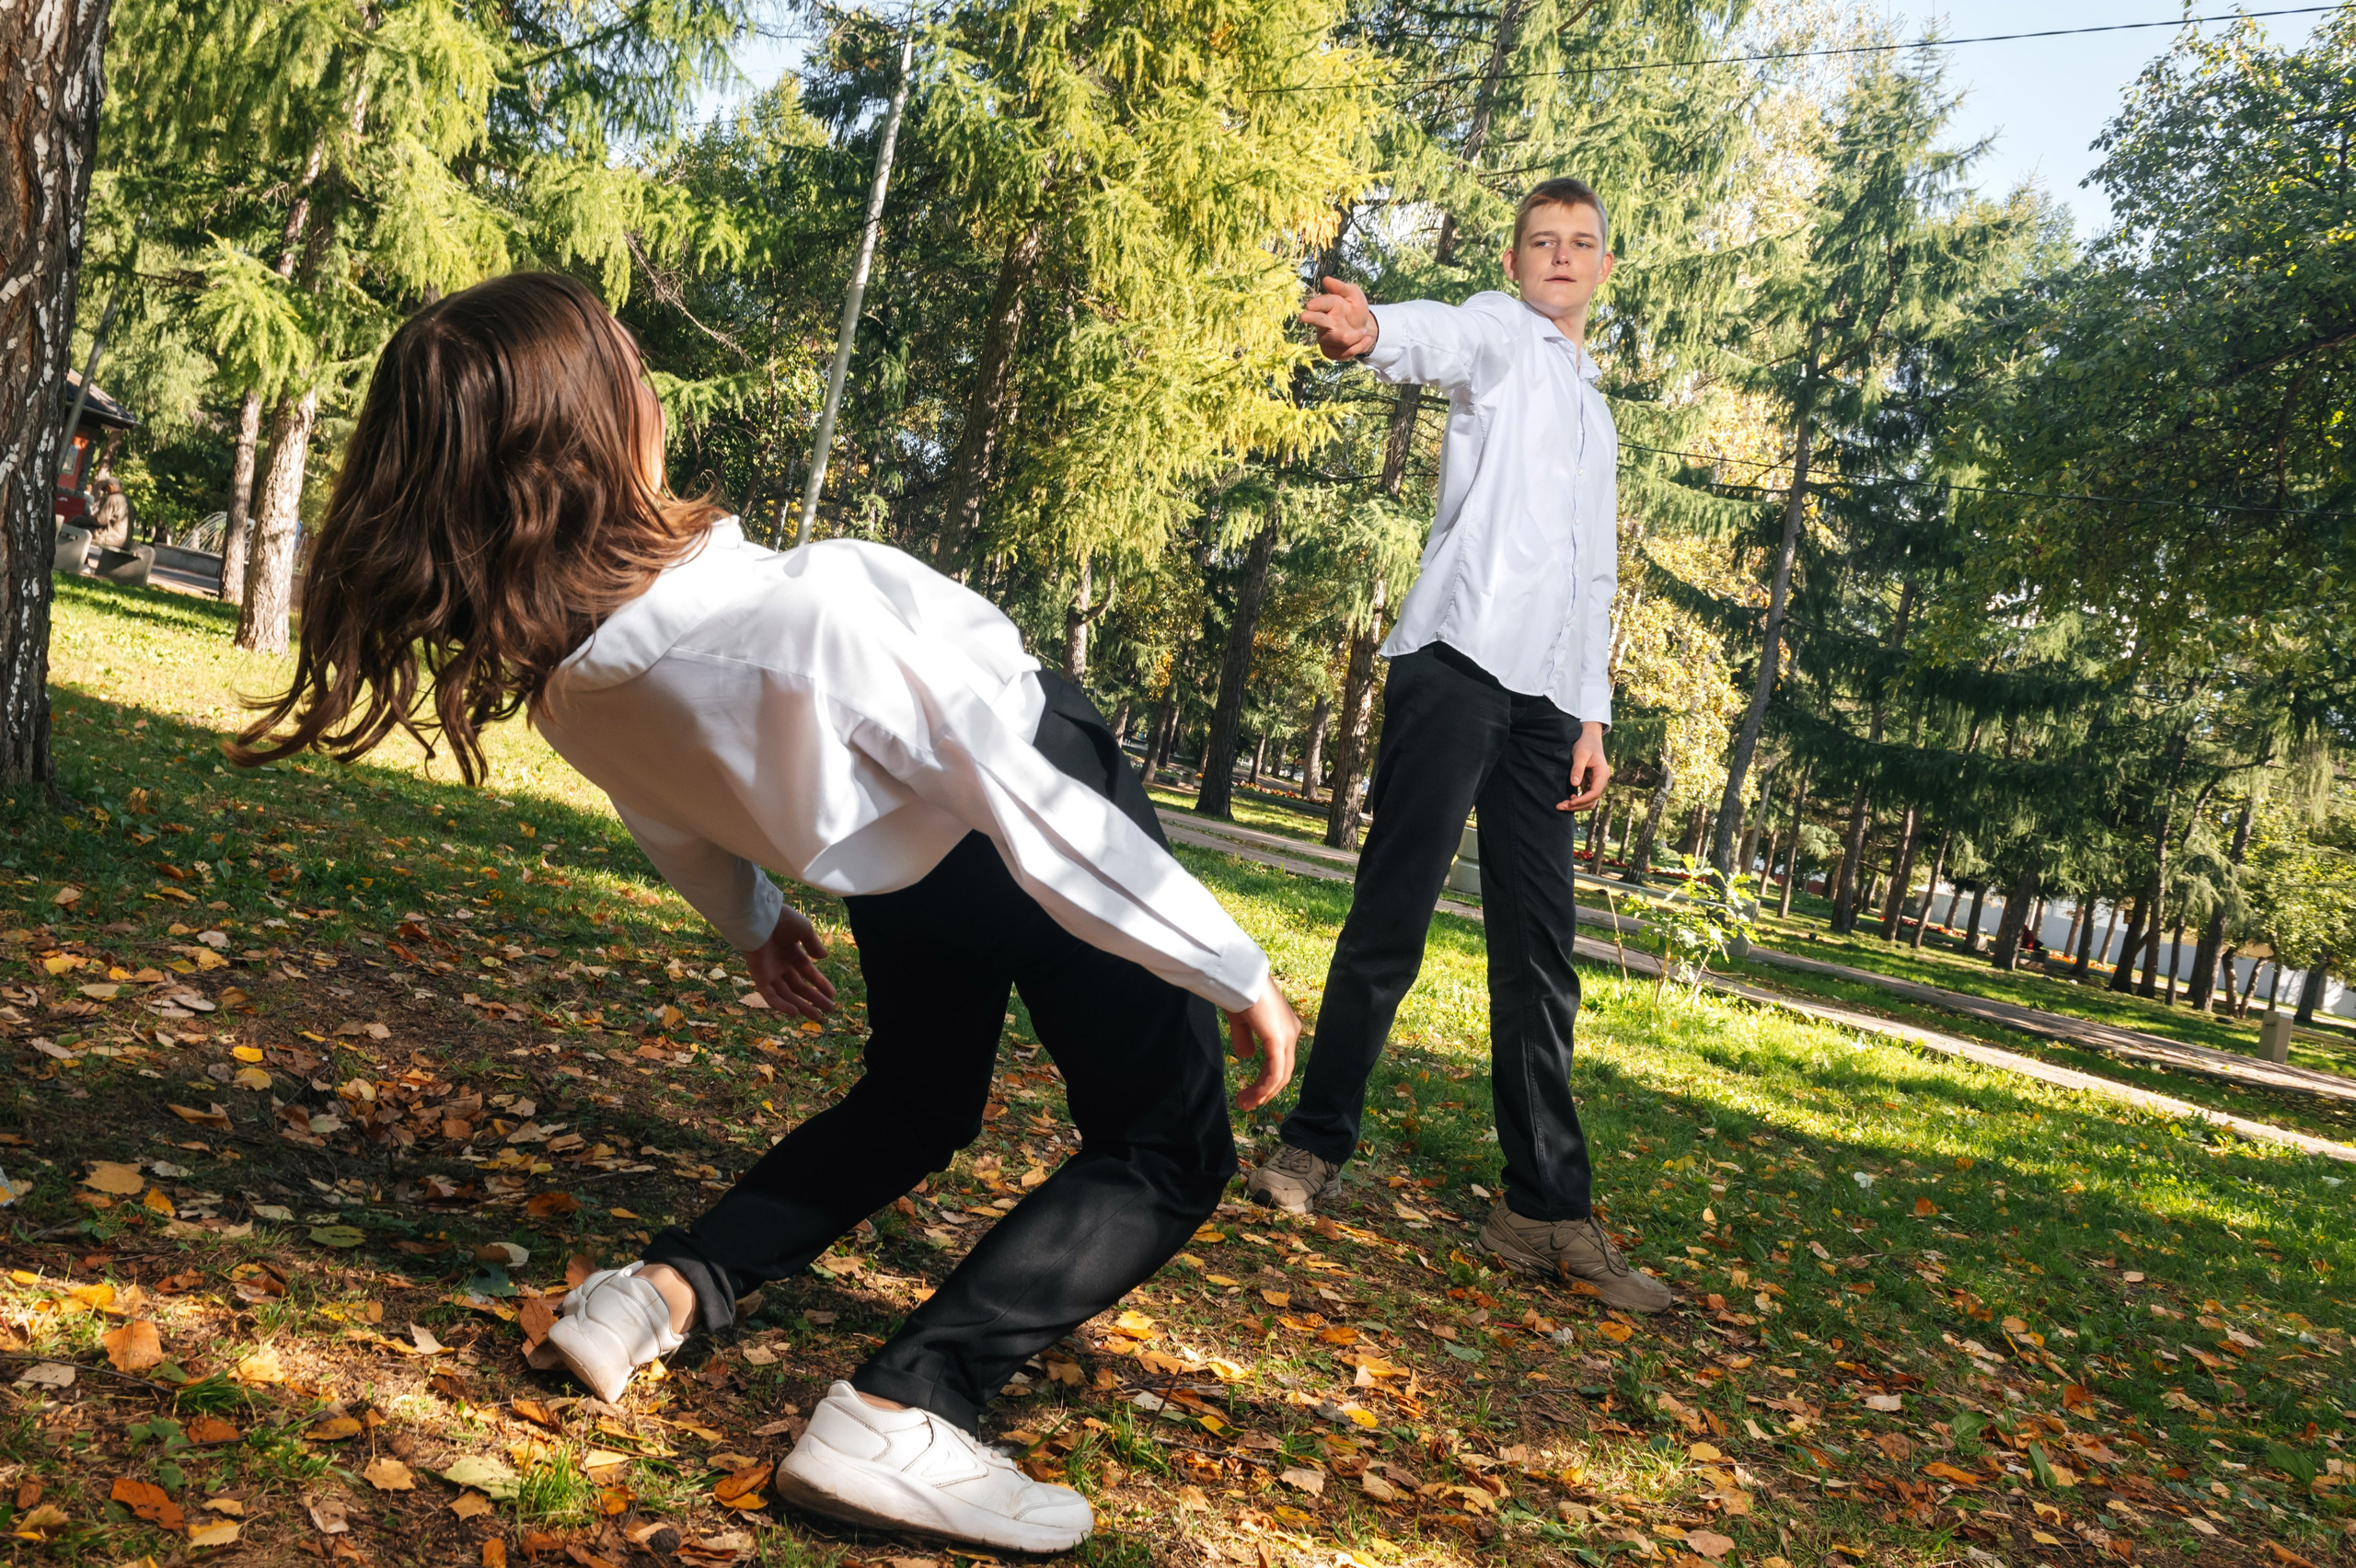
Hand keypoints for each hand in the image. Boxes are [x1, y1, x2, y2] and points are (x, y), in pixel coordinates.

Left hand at [743, 907, 836, 1019]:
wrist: (760, 916)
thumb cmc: (782, 920)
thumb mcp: (804, 930)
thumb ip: (814, 945)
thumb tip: (824, 957)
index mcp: (791, 951)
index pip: (807, 972)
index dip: (820, 983)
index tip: (832, 994)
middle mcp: (780, 963)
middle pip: (798, 986)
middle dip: (814, 997)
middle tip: (829, 1009)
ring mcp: (769, 971)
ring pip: (786, 994)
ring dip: (801, 1005)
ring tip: (817, 1016)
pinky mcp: (758, 976)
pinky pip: (770, 995)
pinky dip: (781, 1005)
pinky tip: (795, 1013)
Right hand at [1225, 985, 1300, 1111]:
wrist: (1239, 977)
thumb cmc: (1238, 992)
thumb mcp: (1241, 1020)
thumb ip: (1245, 1038)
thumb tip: (1246, 1056)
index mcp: (1285, 1026)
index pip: (1281, 1062)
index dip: (1266, 1081)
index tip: (1250, 1094)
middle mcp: (1292, 1032)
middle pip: (1283, 1072)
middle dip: (1264, 1092)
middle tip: (1246, 1104)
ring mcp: (1287, 1036)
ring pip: (1280, 1075)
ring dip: (1263, 1093)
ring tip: (1245, 1104)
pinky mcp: (1278, 1040)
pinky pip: (1275, 1072)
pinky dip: (1265, 1088)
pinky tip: (1254, 1097)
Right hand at [1302, 277, 1377, 359]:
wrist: (1363, 329)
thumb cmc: (1355, 309)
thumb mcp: (1354, 295)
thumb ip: (1341, 287)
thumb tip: (1325, 279)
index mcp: (1329, 305)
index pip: (1323, 303)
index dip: (1317, 304)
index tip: (1310, 306)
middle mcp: (1323, 322)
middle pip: (1317, 320)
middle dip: (1311, 318)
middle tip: (1303, 317)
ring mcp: (1325, 337)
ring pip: (1341, 338)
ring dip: (1356, 336)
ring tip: (1364, 331)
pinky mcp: (1329, 351)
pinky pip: (1345, 352)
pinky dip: (1359, 346)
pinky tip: (1364, 339)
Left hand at [1557, 721, 1611, 811]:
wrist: (1589, 736)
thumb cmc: (1585, 743)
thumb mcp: (1580, 754)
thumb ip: (1577, 768)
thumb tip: (1575, 784)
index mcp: (1602, 773)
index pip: (1595, 792)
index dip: (1582, 800)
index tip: (1570, 802)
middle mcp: (1602, 780)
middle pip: (1592, 800)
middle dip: (1577, 805)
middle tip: (1560, 806)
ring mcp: (1597, 782)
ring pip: (1590, 800)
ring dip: (1577, 805)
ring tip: (1562, 805)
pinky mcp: (1591, 782)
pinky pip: (1586, 795)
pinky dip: (1578, 800)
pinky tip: (1568, 799)